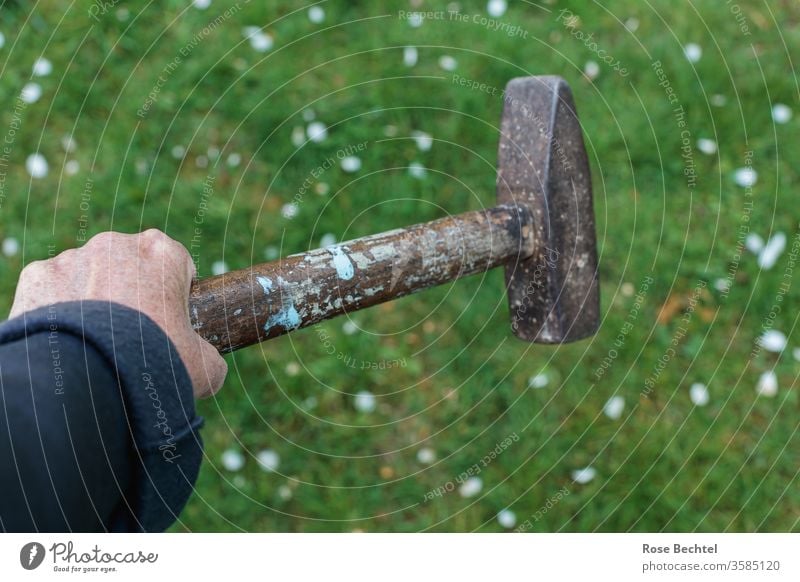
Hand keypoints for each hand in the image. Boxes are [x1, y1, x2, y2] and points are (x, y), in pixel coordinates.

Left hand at [9, 229, 226, 397]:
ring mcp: (74, 257)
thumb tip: (205, 361)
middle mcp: (117, 244)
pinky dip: (58, 311)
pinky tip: (67, 341)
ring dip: (93, 300)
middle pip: (129, 264)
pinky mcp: (38, 275)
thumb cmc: (154, 365)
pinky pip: (53, 290)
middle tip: (132, 335)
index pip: (175, 261)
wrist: (90, 380)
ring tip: (95, 343)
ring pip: (88, 275)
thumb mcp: (204, 366)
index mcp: (163, 252)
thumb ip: (208, 353)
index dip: (175, 292)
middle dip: (131, 292)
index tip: (169, 319)